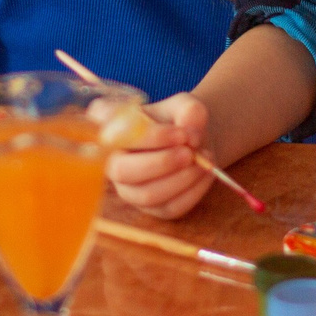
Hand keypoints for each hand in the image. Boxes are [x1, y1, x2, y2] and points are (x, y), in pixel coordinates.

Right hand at [104, 93, 218, 216]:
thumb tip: (190, 132)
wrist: (191, 142)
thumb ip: (189, 111)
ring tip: (203, 162)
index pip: (115, 136)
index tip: (182, 133)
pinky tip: (206, 174)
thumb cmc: (178, 121)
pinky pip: (169, 208)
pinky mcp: (151, 208)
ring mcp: (128, 189)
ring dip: (180, 179)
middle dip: (161, 163)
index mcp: (109, 129)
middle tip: (190, 153)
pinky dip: (193, 192)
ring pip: (147, 195)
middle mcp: (110, 162)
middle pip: (122, 171)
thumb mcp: (184, 106)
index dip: (148, 137)